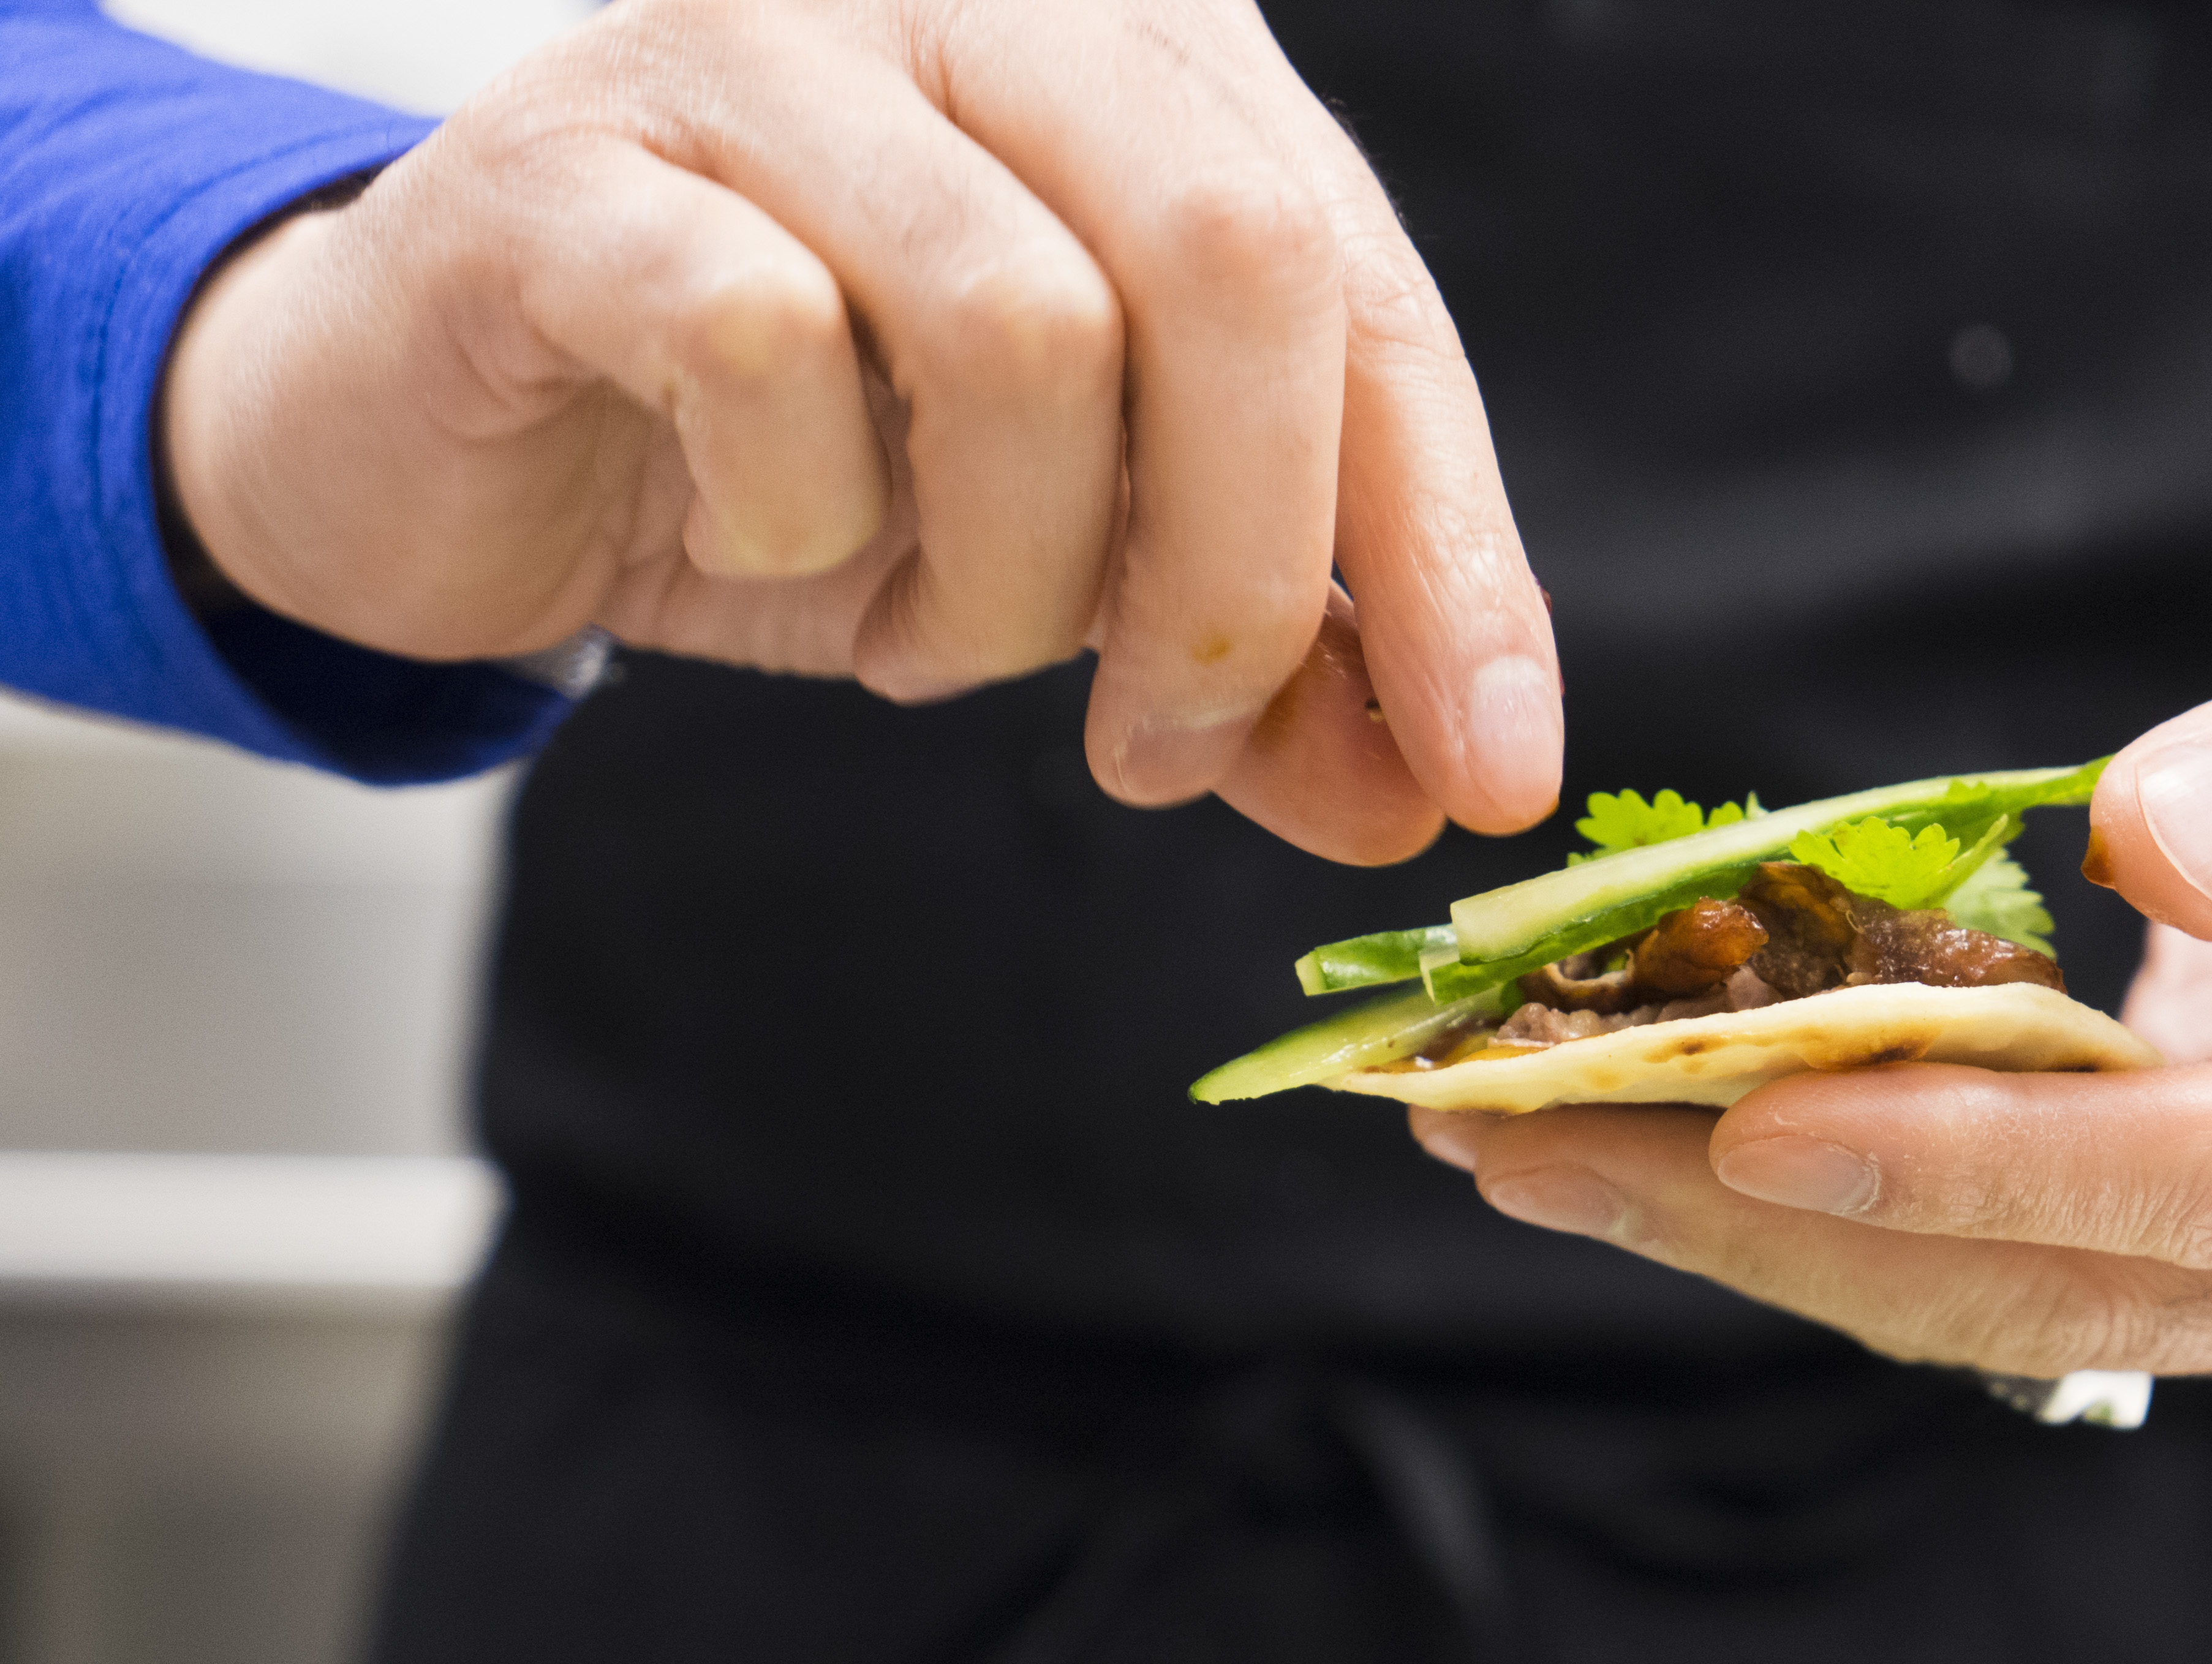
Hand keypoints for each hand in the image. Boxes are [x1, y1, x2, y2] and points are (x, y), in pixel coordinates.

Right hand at [157, 0, 1555, 853]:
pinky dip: (799, 514)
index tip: (1492, 772)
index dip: (1450, 554)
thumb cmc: (809, 458)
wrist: (469, 433)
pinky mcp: (569, 158)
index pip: (1369, 298)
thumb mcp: (1079, 563)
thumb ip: (1262, 659)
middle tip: (1159, 747)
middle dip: (1236, 569)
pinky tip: (765, 540)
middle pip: (1234, 265)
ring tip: (925, 633)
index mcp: (1146, 61)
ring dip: (999, 572)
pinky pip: (763, 338)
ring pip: (1018, 321)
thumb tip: (1429, 791)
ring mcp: (764, 45)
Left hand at [1409, 453, 2211, 1394]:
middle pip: (2099, 1284)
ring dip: (1786, 1242)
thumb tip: (2169, 849)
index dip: (1983, 1162)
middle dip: (1801, 1227)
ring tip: (1533, 1148)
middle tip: (1521, 1140)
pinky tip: (1674, 1135)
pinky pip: (2054, 1258)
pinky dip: (1864, 1206)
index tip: (1746, 1117)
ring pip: (2046, 1305)